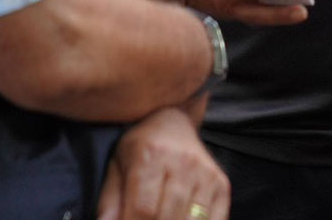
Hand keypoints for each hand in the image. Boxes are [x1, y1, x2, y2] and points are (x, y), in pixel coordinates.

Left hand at [97, 107, 229, 219]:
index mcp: (151, 155)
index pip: (143, 209)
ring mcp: (206, 173)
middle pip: (167, 217)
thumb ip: (110, 201)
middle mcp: (183, 162)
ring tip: (161, 219)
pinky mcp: (222, 183)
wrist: (174, 121)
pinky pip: (215, 219)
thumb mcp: (117, 166)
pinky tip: (182, 219)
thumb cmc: (140, 148)